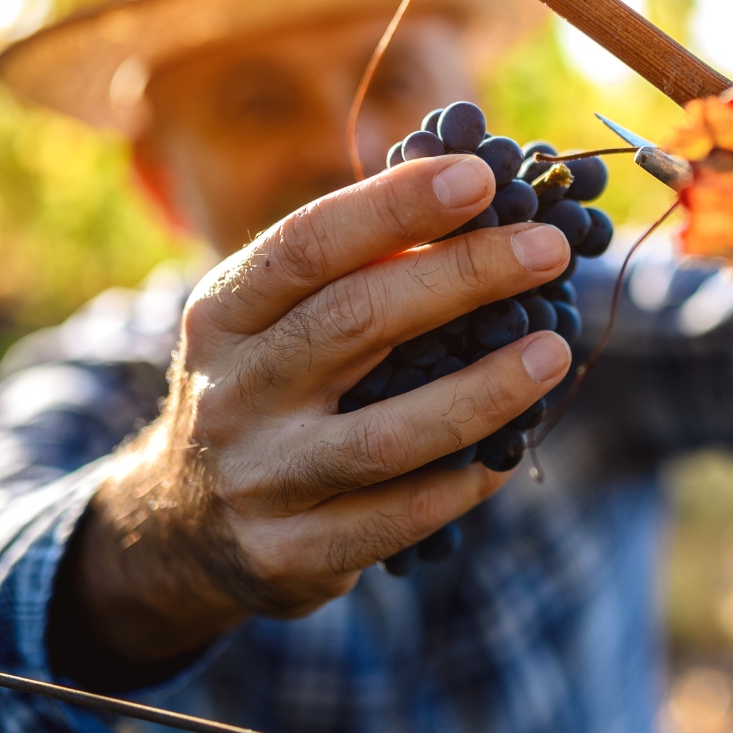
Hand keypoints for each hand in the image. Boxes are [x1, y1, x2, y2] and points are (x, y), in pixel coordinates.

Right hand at [66, 155, 572, 666]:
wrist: (180, 527)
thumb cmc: (264, 390)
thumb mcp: (271, 322)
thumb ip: (352, 271)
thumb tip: (484, 206)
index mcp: (223, 313)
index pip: (308, 245)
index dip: (395, 207)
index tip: (481, 179)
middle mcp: (232, 392)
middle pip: (354, 322)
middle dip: (463, 277)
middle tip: (548, 249)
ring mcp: (259, 478)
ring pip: (384, 437)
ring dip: (482, 391)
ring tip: (552, 352)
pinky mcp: (289, 553)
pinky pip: (397, 519)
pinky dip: (462, 483)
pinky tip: (509, 452)